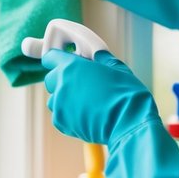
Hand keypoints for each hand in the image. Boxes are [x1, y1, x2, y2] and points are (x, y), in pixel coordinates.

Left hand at [40, 48, 160, 145]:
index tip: (65, 63)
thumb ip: (100, 59)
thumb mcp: (116, 68)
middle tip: (82, 84)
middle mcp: (61, 83)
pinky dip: (69, 115)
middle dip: (62, 79)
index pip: (50, 57)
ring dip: (65, 99)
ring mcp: (59, 104)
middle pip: (51, 78)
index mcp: (71, 66)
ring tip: (87, 103)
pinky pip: (60, 115)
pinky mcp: (61, 122)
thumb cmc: (125, 93)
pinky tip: (87, 115)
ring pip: (55, 99)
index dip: (58, 59)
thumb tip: (97, 55)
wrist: (127, 122)